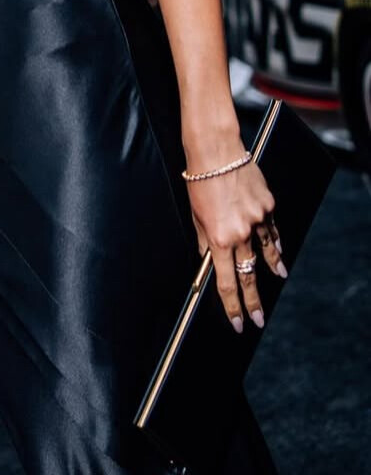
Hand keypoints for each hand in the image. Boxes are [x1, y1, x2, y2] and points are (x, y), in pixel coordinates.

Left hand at [187, 160, 283, 331]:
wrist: (216, 151)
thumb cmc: (199, 181)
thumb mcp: (195, 215)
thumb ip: (204, 241)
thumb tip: (208, 261)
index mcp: (219, 238)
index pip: (227, 282)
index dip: (232, 306)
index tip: (238, 322)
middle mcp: (241, 232)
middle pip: (250, 274)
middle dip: (254, 300)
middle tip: (260, 318)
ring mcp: (258, 219)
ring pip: (267, 252)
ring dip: (272, 269)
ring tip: (278, 280)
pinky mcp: (268, 205)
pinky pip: (272, 230)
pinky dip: (275, 242)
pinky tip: (279, 252)